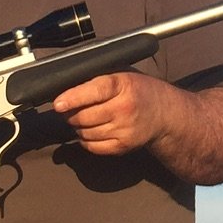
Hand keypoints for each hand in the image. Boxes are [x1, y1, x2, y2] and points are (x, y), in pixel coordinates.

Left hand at [51, 71, 180, 156]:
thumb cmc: (139, 90)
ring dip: (77, 127)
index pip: (94, 91)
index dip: (73, 98)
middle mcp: (124, 108)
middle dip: (71, 114)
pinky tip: (90, 131)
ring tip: (83, 119)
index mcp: (124, 85)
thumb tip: (66, 91)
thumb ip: (98, 80)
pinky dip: (85, 140)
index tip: (58, 104)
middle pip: (84, 116)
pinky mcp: (123, 146)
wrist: (164, 114)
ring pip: (85, 132)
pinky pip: (93, 147)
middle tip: (69, 110)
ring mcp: (124, 130)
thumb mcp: (122, 75)